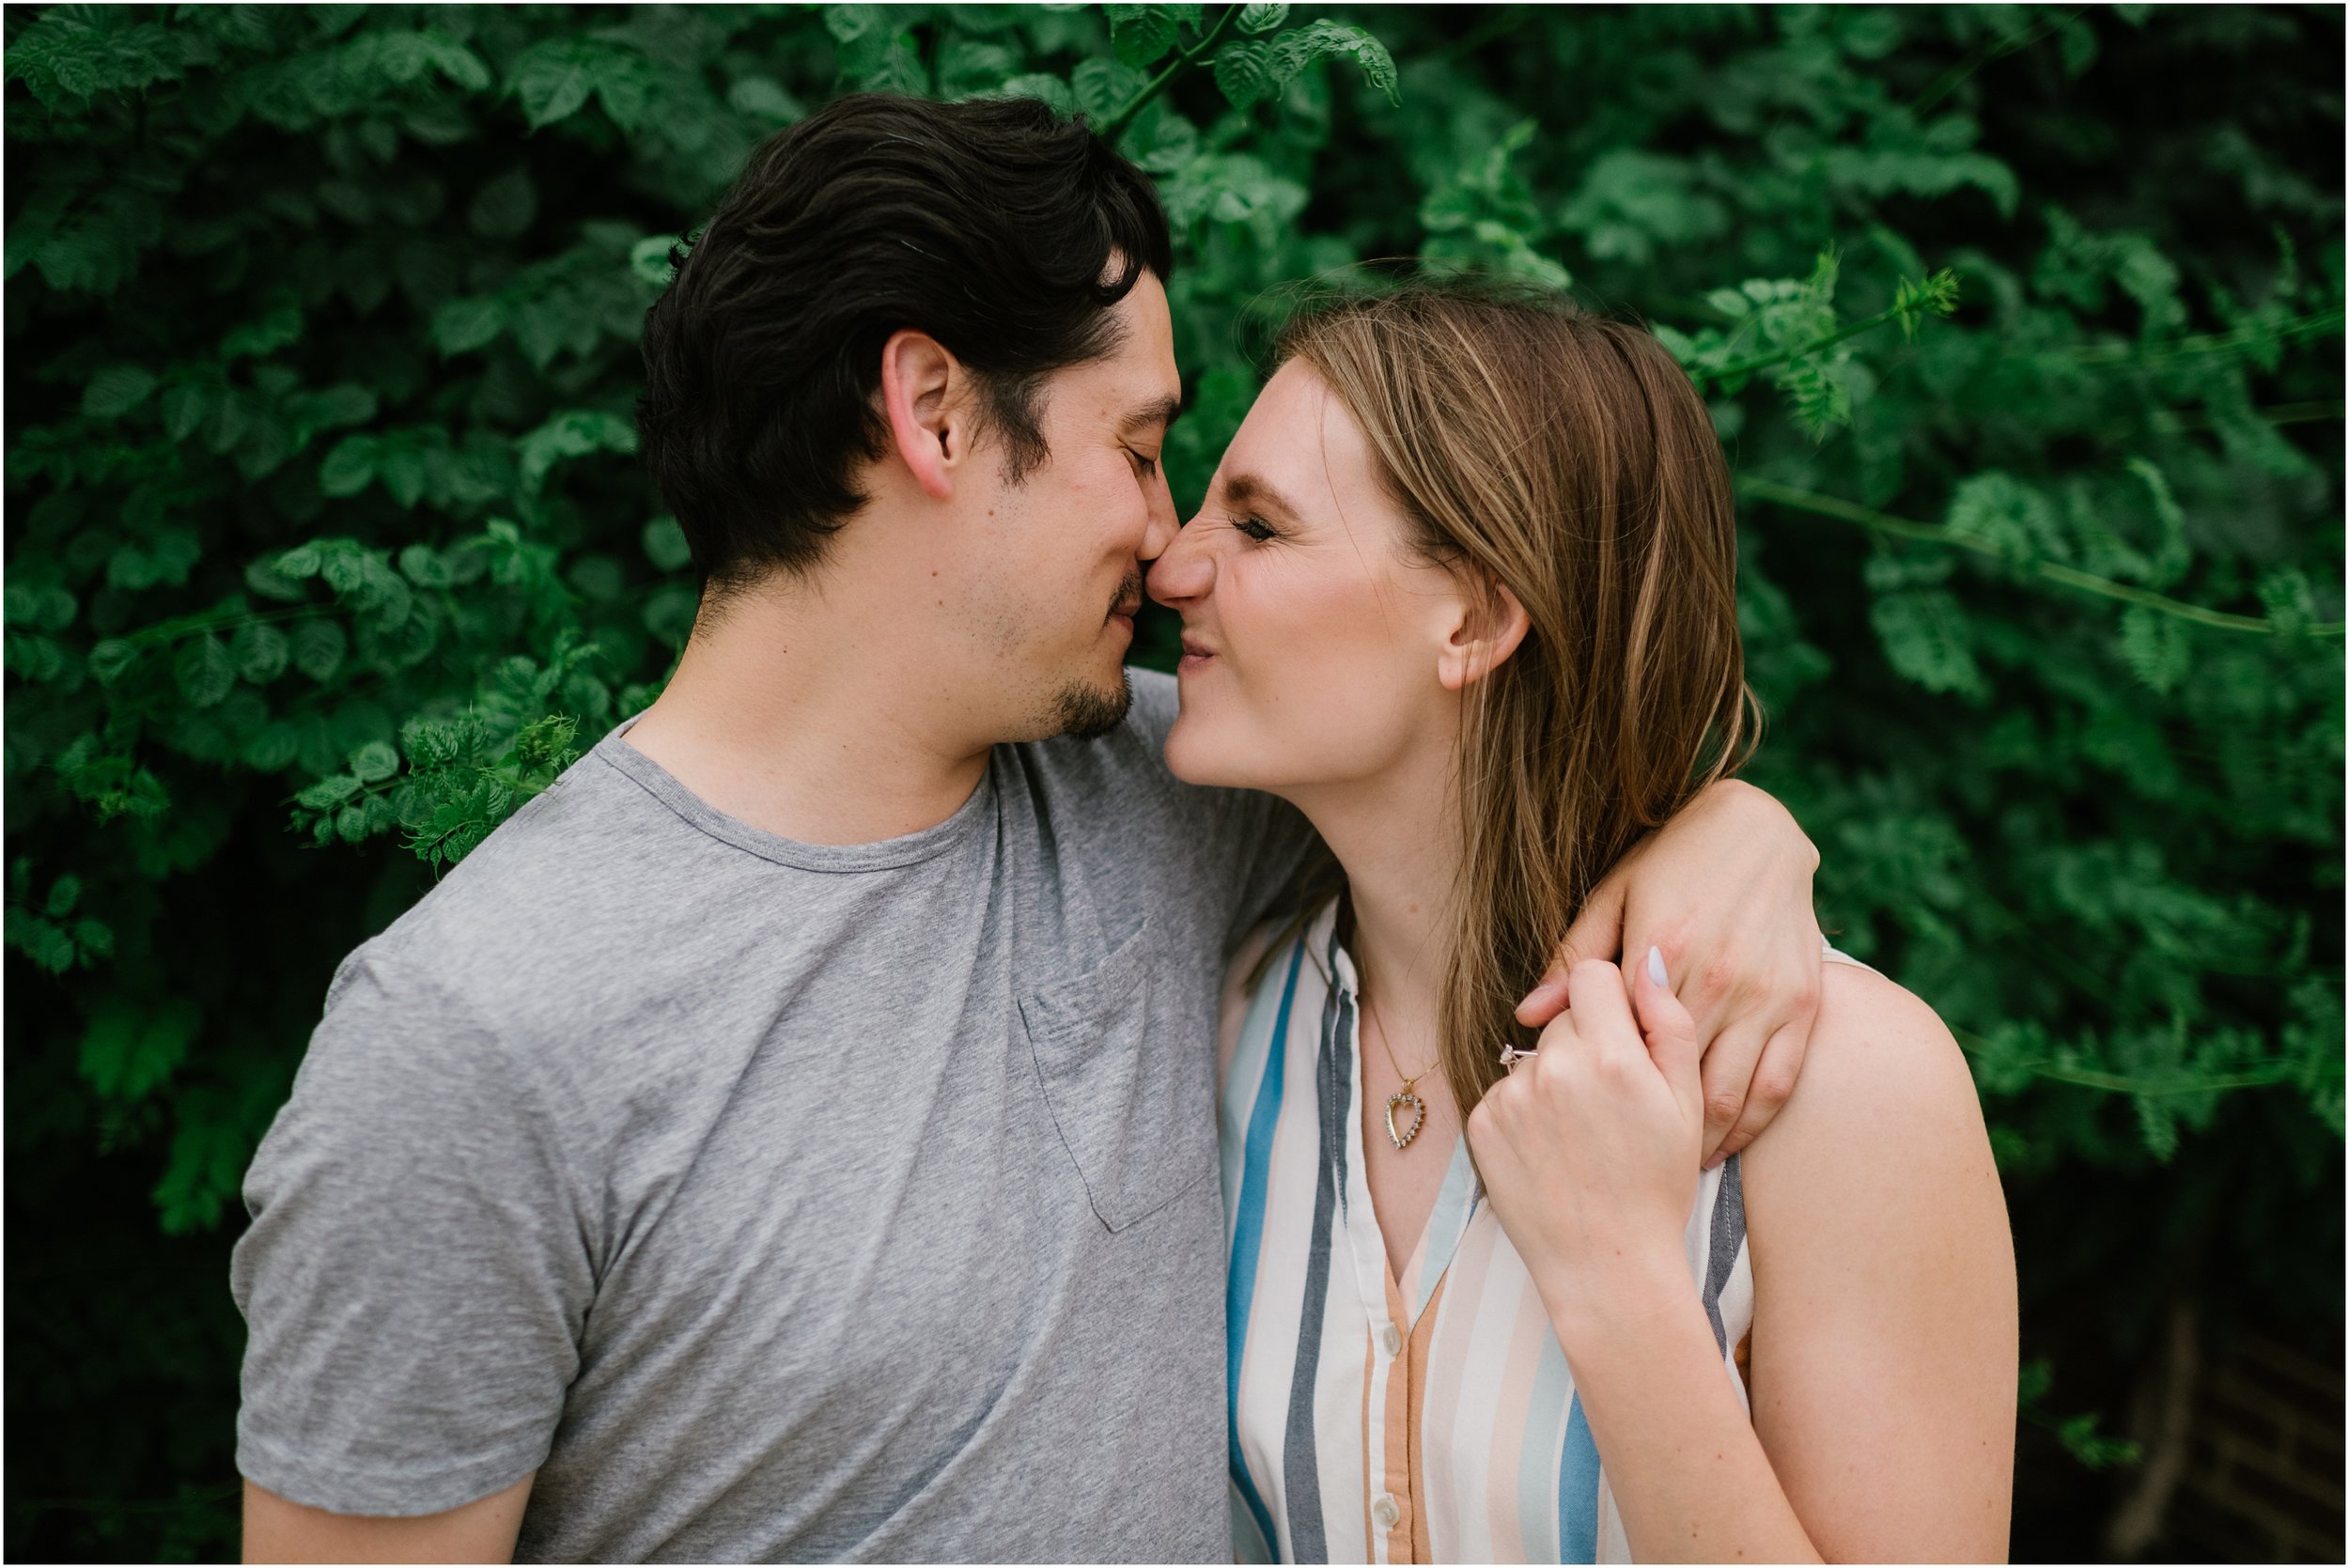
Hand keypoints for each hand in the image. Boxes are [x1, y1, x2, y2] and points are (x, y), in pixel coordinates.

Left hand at [1470, 952, 1703, 1327]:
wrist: (1607, 1267)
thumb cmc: (1657, 1185)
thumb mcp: (1688, 1105)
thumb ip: (1669, 1024)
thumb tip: (1644, 962)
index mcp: (1612, 1057)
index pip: (1592, 975)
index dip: (1611, 998)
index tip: (1622, 1029)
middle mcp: (1554, 1069)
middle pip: (1564, 1017)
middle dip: (1587, 1041)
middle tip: (1611, 1098)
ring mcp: (1512, 1097)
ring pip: (1535, 1055)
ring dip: (1555, 1077)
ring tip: (1583, 1132)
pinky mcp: (1481, 1124)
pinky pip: (1506, 1091)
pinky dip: (1526, 1110)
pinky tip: (1553, 1148)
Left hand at [1514, 778, 1821, 1166]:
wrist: (1761, 831)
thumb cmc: (1674, 860)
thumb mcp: (1614, 894)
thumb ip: (1575, 957)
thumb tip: (1526, 1015)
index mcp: (1661, 950)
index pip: (1621, 1040)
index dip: (1598, 1087)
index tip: (1577, 1124)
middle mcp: (1717, 979)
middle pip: (1671, 1079)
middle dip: (1643, 1127)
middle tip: (1614, 1162)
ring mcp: (1766, 996)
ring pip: (1728, 1095)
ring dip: (1697, 1142)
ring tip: (1667, 1166)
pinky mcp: (1804, 1005)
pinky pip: (1777, 1084)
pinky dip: (1749, 1126)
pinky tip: (1722, 1145)